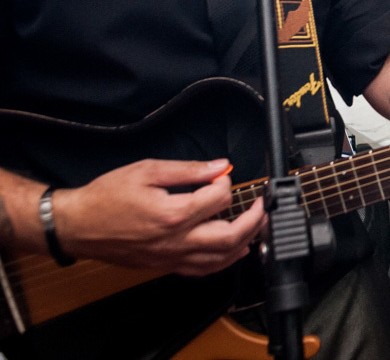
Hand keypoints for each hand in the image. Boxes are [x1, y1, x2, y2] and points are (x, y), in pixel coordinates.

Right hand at [54, 158, 265, 276]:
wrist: (77, 225)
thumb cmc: (106, 197)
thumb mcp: (147, 170)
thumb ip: (188, 170)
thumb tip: (219, 167)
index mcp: (172, 214)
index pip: (218, 199)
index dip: (226, 183)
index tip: (223, 175)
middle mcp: (175, 240)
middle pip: (230, 237)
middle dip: (254, 221)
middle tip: (262, 207)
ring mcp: (170, 257)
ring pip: (220, 259)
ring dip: (245, 243)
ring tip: (258, 227)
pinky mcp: (165, 266)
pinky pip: (202, 270)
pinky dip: (223, 261)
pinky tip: (234, 251)